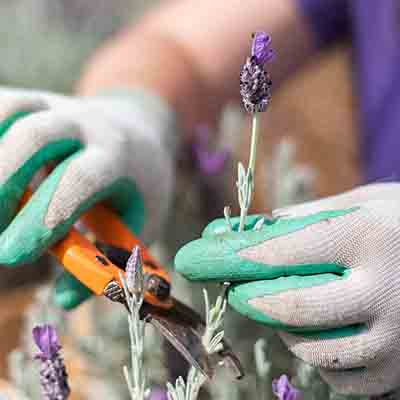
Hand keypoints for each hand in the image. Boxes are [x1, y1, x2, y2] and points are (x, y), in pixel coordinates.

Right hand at [0, 87, 176, 308]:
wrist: (137, 128)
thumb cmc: (139, 182)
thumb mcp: (141, 218)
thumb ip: (109, 257)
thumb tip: (66, 299)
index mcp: (119, 154)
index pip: (81, 178)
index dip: (46, 215)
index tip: (12, 255)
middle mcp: (85, 123)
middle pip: (35, 137)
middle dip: (2, 184)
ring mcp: (55, 105)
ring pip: (9, 110)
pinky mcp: (31, 100)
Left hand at [175, 183, 399, 395]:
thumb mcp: (361, 204)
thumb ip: (304, 218)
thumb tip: (247, 228)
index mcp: (366, 238)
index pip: (281, 253)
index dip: (233, 258)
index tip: (201, 257)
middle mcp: (383, 289)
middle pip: (292, 307)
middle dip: (250, 300)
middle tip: (235, 292)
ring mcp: (397, 336)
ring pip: (313, 350)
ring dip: (285, 329)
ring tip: (286, 309)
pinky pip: (341, 379)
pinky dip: (317, 360)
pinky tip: (320, 335)